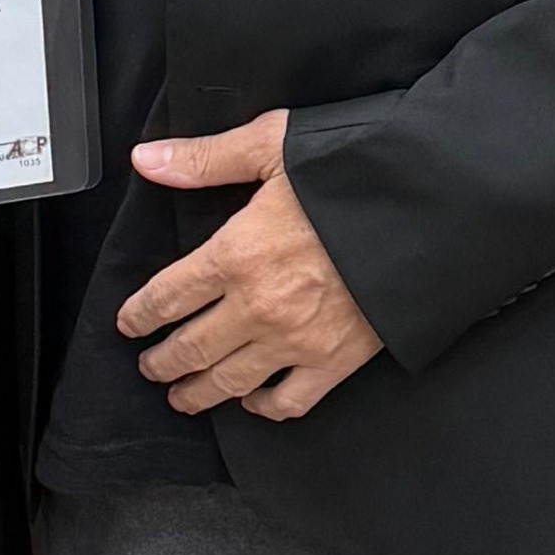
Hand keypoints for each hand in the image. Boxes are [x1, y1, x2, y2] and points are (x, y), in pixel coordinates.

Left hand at [120, 110, 383, 422]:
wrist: (427, 212)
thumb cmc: (351, 173)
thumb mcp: (273, 147)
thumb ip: (206, 159)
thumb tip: (146, 159)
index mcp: (235, 253)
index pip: (166, 296)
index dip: (139, 315)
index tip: (128, 324)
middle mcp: (257, 306)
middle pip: (190, 347)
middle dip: (161, 362)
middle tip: (150, 367)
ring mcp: (296, 340)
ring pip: (229, 382)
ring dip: (197, 392)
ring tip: (181, 395)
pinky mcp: (335, 362)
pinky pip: (288, 401)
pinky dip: (263, 407)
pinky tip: (252, 401)